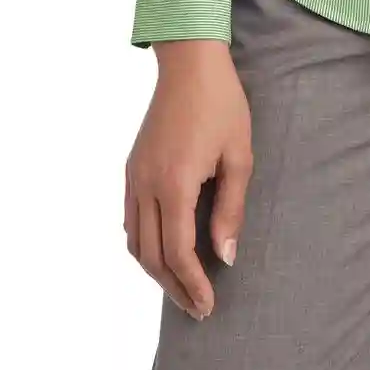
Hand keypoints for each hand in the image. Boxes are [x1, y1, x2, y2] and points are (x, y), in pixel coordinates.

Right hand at [124, 40, 253, 319]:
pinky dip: (143, 245)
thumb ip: (231, 208)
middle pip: (151, 255)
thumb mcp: (239, 155)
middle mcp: (145, 184)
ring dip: (155, 270)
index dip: (192, 283)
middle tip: (198, 307)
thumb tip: (226, 256)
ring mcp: (134, 176)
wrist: (190, 62)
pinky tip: (163, 251)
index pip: (177, 251)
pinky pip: (130, 219)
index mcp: (174, 182)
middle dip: (174, 287)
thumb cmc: (222, 104)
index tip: (208, 304)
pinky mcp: (131, 167)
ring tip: (182, 286)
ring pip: (134, 242)